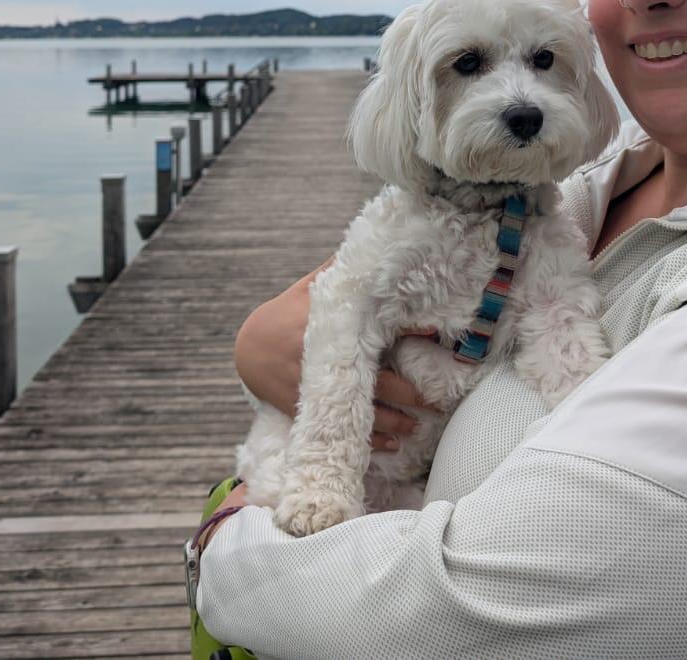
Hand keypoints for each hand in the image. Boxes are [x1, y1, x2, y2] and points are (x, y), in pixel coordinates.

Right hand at [234, 259, 437, 450]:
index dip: (405, 334)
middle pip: (377, 381)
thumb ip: (339, 271)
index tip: (433, 337)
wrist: (248, 347)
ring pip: (363, 413)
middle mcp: (324, 360)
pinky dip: (369, 441)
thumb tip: (373, 242)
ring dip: (394, 423)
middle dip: (411, 392)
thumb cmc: (287, 312)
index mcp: (328, 325)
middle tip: (438, 398)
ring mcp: (315, 389)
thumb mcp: (310, 287)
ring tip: (417, 426)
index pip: (374, 330)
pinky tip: (391, 445)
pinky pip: (343, 430)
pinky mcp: (307, 410)